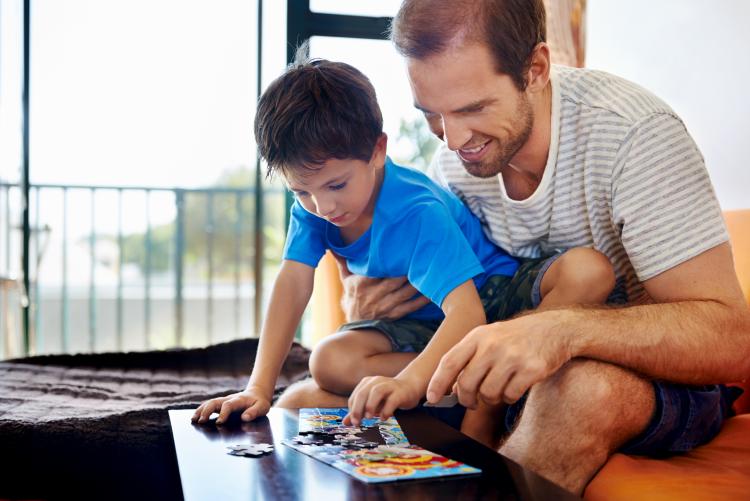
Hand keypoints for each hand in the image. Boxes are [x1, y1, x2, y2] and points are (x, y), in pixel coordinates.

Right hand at [191, 386, 271, 424]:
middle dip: (207, 411)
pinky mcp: (221, 404)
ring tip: (194, 419)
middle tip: (201, 421)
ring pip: (210, 403)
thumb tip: (245, 418)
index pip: (229, 405)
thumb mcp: (262, 407)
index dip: (223, 413)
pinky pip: (209, 405)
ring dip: (201, 410)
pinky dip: (201, 410)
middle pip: (215, 402)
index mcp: (239, 400)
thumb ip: (254, 412)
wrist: (257, 394)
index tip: (219, 423)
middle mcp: (229, 399)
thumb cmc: (259, 402)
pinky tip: (195, 417)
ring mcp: (224, 401)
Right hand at [334, 253, 429, 320]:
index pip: (377, 271)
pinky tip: (431, 293)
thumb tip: (332, 246)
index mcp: (362, 284)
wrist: (354, 326)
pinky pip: (410, 308)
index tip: (402, 251)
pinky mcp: (394, 315)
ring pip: (404, 294)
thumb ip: (343, 262)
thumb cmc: (352, 297)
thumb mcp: (346, 279)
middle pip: (394, 282)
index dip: (390, 263)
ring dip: (417, 284)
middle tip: (422, 257)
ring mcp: (385, 307)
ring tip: (430, 273)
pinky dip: (421, 301)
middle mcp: (373, 296)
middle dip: (408, 271)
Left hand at [343, 376, 422, 425]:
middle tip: (356, 423)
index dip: (352, 409)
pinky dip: (386, 409)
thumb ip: (359, 411)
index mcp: (367, 383)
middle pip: (363, 393)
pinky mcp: (400, 392)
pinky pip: (392, 400)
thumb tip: (345, 423)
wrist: (409, 387)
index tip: (353, 422)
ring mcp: (389, 385)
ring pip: (377, 392)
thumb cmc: (388, 396)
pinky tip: (384, 417)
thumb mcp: (372, 402)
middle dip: (357, 409)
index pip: (355, 396)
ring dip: (371, 405)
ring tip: (369, 418)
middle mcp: (376, 381)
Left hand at [426, 311, 573, 408]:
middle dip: (466, 399)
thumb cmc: (515, 338)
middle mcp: (493, 344)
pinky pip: (510, 397)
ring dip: (491, 398)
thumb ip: (468, 359)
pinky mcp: (532, 369)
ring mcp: (513, 357)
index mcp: (478, 336)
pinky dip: (509, 398)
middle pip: (466, 384)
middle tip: (471, 402)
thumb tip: (449, 389)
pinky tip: (515, 386)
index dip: (437, 382)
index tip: (431, 398)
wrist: (555, 329)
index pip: (450, 361)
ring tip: (499, 388)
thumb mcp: (489, 338)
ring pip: (488, 394)